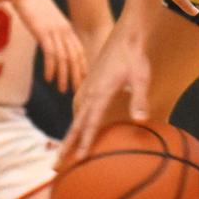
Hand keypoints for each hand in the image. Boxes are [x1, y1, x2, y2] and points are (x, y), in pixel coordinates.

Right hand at [10, 0, 85, 92]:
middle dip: (77, 76)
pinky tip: (49, 78)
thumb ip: (55, 33)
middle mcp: (65, 31)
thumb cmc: (35, 7)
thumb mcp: (49, 21)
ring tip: (62, 89)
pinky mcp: (43, 32)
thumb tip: (54, 46)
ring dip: (64, 76)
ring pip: (64, 58)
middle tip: (77, 91)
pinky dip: (51, 68)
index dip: (83, 67)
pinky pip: (50, 53)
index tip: (83, 81)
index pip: (80, 52)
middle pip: (75, 57)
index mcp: (68, 29)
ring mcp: (55, 31)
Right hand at [59, 27, 150, 169]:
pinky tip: (77, 123)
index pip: (90, 124)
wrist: (126, 34)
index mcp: (100, 93)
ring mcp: (88, 87)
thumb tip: (140, 120)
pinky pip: (79, 106)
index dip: (84, 143)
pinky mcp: (91, 83)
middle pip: (76, 124)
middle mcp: (90, 92)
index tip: (77, 159)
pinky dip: (76, 119)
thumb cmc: (135, 56)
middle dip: (66, 145)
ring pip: (76, 116)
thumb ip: (139, 99)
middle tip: (56, 164)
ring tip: (63, 151)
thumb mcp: (141, 78)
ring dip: (70, 134)